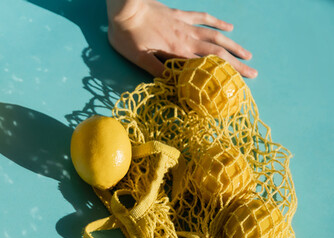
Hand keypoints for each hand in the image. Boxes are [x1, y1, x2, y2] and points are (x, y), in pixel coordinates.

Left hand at [106, 0, 256, 77]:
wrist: (126, 7)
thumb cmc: (127, 35)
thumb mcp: (138, 58)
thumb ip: (157, 71)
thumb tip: (175, 86)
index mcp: (177, 52)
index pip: (207, 66)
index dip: (224, 75)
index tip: (239, 84)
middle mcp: (186, 38)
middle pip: (218, 52)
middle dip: (236, 63)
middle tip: (254, 72)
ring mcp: (185, 25)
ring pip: (215, 35)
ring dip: (233, 45)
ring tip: (248, 54)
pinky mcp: (179, 14)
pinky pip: (203, 18)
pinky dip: (217, 22)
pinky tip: (228, 26)